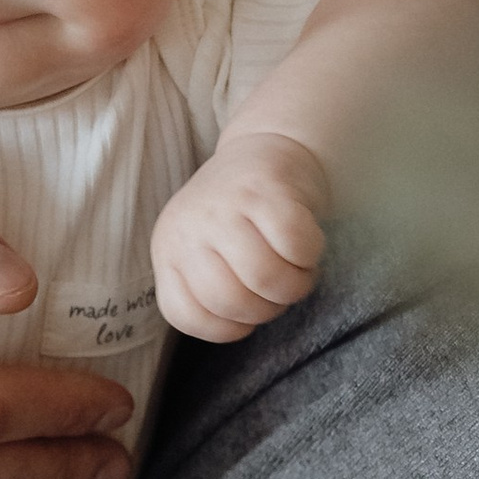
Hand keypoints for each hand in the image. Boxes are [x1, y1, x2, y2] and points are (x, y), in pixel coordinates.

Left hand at [152, 128, 328, 342]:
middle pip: (230, 300)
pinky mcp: (265, 188)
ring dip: (294, 286)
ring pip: (265, 277)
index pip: (187, 315)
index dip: (228, 327)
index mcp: (169, 250)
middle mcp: (188, 227)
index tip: (248, 311)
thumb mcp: (207, 253)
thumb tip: (237, 327)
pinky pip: (295, 245)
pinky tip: (306, 247)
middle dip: (267, 308)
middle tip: (279, 289)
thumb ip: (209, 289)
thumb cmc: (240, 218)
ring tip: (297, 270)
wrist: (266, 151)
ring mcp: (225, 205)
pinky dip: (310, 256)